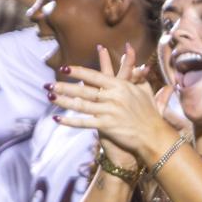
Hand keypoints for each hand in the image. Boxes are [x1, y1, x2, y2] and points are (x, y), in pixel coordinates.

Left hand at [51, 45, 172, 162]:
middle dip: (65, 86)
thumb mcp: (145, 92)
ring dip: (63, 100)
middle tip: (48, 83)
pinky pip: (84, 123)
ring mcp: (109, 112)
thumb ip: (139, 78)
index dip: (79, 71)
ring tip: (50, 96)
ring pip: (81, 105)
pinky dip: (70, 121)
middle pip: (84, 90)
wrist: (153, 135)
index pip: (95, 76)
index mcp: (120, 86)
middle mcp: (113, 97)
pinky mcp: (107, 126)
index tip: (65, 68)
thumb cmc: (150, 113)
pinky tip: (57, 118)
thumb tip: (141, 67)